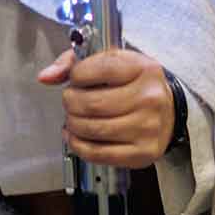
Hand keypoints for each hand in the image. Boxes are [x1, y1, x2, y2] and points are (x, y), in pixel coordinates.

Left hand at [37, 46, 175, 168]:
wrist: (168, 110)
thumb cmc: (134, 83)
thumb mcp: (110, 61)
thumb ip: (73, 62)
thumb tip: (46, 77)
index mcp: (143, 69)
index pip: (95, 69)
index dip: (76, 75)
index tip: (76, 79)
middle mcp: (149, 99)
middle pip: (89, 104)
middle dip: (70, 102)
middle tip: (71, 100)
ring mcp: (148, 128)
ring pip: (91, 129)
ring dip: (72, 123)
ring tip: (74, 117)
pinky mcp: (142, 153)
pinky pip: (97, 153)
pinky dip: (77, 145)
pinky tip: (76, 135)